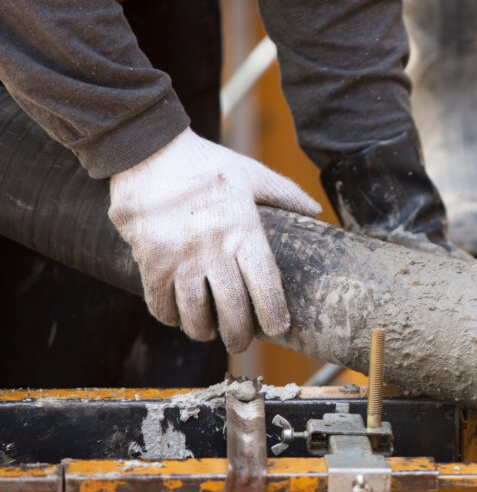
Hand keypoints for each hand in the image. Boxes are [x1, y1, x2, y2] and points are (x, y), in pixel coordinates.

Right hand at [109, 128, 320, 351]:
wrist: (146, 149)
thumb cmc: (203, 163)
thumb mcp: (250, 173)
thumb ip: (285, 194)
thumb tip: (316, 212)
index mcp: (243, 229)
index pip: (265, 284)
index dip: (273, 313)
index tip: (278, 329)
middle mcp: (213, 248)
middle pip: (232, 308)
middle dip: (239, 334)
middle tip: (241, 343)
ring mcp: (180, 257)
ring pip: (195, 313)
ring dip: (204, 331)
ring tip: (210, 333)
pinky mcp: (150, 260)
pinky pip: (161, 303)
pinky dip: (171, 317)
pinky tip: (179, 318)